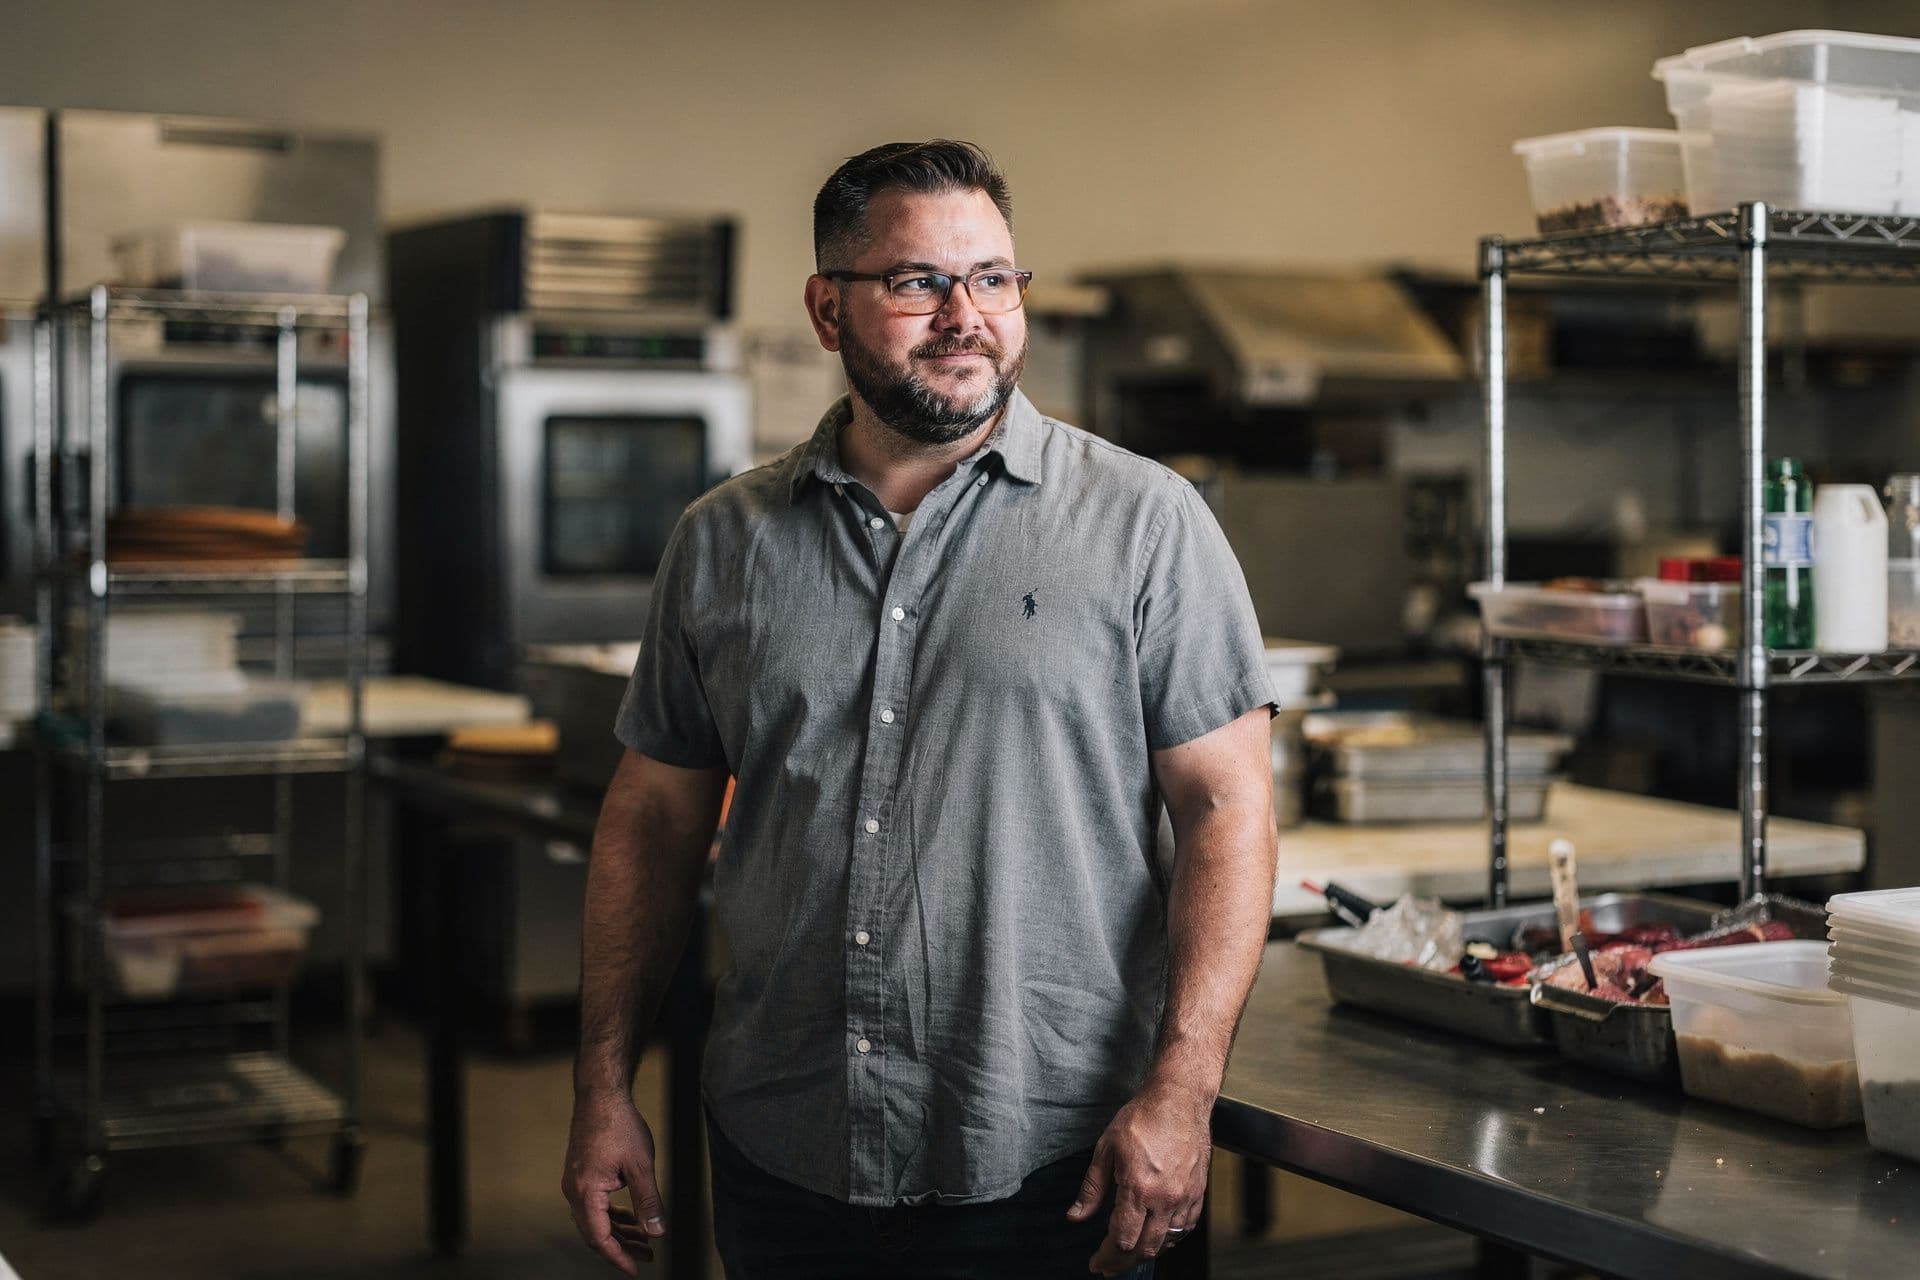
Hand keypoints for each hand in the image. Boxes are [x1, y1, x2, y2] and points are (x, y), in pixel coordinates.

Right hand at [562, 1091, 666, 1274]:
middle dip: (622, 1247)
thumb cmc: (619, 1125)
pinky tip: (631, 1216)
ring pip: (596, 1219)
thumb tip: (657, 1232)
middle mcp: (574, 1191)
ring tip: (645, 1239)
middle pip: (596, 1232)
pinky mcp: (581, 1175)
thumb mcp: (641, 1165)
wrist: (601, 1095)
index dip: (618, 1257)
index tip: (635, 1269)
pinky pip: (595, 1204)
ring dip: (619, 1230)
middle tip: (647, 1256)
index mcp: (585, 1191)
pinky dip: (612, 1214)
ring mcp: (575, 1182)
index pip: (600, 1237)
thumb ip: (649, 1202)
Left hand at [1066, 1082, 1212, 1275]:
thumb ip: (1092, 1188)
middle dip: (1123, 1263)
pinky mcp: (1198, 1192)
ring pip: (1167, 1243)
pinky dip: (1170, 1239)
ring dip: (1146, 1253)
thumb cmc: (1143, 1117)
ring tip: (1129, 1255)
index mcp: (1139, 1187)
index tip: (1096, 1262)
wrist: (1179, 1099)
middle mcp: (1165, 1197)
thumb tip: (1076, 1216)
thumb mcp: (1106, 1149)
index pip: (1122, 1239)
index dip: (1106, 1257)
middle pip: (1145, 1248)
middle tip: (1108, 1266)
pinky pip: (1186, 1228)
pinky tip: (1158, 1237)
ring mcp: (1185, 1197)